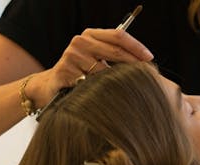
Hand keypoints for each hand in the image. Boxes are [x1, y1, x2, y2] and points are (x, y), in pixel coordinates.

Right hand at [35, 28, 153, 103]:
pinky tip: (97, 96)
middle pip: (113, 51)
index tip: (149, 58)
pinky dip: (95, 91)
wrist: (50, 85)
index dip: (136, 46)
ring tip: (118, 89)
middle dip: (132, 63)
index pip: (118, 35)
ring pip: (102, 71)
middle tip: (145, 74)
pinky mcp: (63, 72)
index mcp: (89, 34)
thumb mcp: (94, 58)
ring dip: (113, 81)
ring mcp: (70, 57)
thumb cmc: (79, 72)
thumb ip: (112, 53)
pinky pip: (88, 84)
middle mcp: (79, 42)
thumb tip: (144, 60)